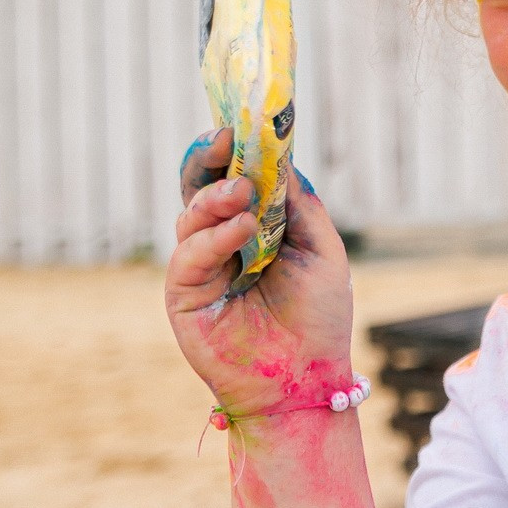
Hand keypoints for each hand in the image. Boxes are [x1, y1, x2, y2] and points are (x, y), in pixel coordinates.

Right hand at [165, 129, 355, 414]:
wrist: (308, 381)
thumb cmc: (319, 320)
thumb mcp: (323, 251)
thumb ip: (300, 206)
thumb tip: (280, 160)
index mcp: (253, 230)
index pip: (233, 180)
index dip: (231, 153)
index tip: (239, 126)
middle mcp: (221, 244)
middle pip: (200, 190)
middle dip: (208, 162)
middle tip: (224, 141)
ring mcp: (199, 269)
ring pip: (191, 217)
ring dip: (216, 198)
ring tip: (244, 193)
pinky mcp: (184, 296)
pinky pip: (188, 255)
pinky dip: (213, 237)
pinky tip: (241, 230)